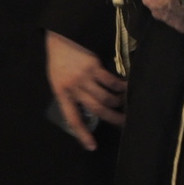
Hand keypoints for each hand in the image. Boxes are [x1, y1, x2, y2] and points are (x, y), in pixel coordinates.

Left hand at [45, 31, 124, 150]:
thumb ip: (71, 94)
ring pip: (106, 97)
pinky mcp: (94, 66)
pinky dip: (120, 87)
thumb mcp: (58, 80)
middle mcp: (72, 87)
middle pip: (96, 109)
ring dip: (118, 102)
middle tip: (124, 123)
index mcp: (61, 92)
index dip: (82, 134)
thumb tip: (87, 111)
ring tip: (123, 103)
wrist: (59, 37)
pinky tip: (125, 87)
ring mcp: (84, 77)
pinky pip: (111, 81)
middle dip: (113, 119)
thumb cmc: (59, 61)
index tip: (92, 147)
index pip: (72, 118)